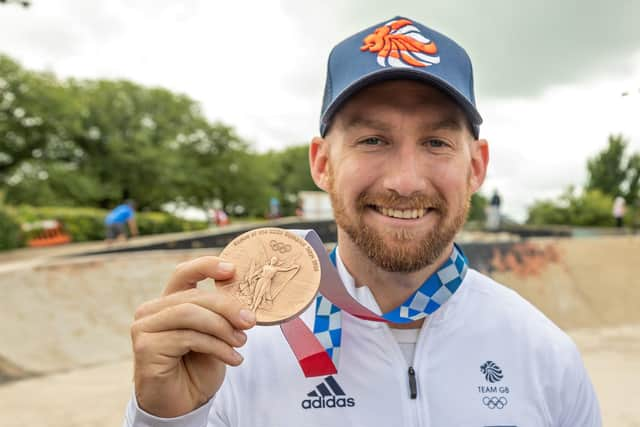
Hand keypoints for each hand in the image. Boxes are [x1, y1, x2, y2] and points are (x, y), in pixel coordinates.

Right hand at [131, 257, 255, 416]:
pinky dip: (217, 347)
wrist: (183, 404)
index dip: (206, 266)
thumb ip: (220, 313)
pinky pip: (188, 337)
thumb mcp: (215, 335)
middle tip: (250, 321)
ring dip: (222, 328)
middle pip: (194, 297)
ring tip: (241, 343)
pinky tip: (233, 359)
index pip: (184, 273)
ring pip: (190, 314)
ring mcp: (144, 328)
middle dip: (227, 307)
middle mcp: (151, 312)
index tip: (232, 269)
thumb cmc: (198, 367)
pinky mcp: (146, 347)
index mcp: (168, 302)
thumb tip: (243, 293)